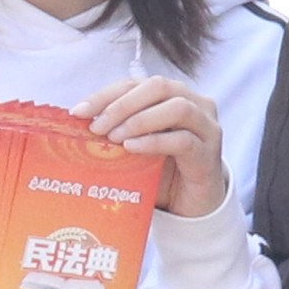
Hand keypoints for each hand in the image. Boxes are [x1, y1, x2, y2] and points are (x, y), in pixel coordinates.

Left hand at [84, 71, 229, 219]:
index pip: (137, 83)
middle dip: (122, 104)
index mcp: (173, 95)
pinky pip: (183, 140)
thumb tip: (80, 121)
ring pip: (177, 108)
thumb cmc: (161, 170)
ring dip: (140, 120)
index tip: (79, 112)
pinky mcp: (209, 153)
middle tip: (97, 127)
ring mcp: (206, 127)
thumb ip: (118, 129)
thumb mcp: (136, 144)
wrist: (190, 205)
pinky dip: (154, 142)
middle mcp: (195, 104)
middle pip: (159, 87)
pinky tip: (132, 148)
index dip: (107, 94)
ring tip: (114, 138)